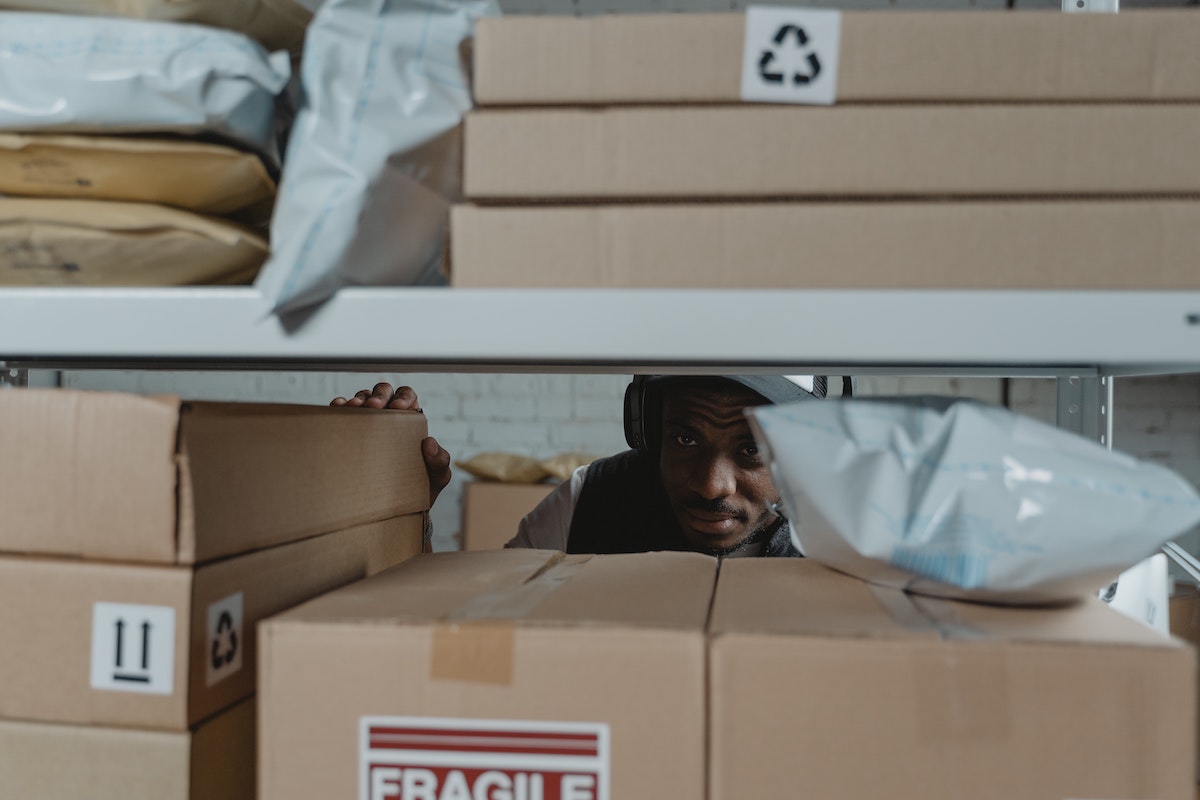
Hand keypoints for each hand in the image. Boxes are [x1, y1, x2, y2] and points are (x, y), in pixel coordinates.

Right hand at [332, 382, 451, 507]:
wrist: (397, 508)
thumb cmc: (421, 487)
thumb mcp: (438, 476)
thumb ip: (441, 460)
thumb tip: (430, 443)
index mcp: (411, 421)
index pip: (408, 396)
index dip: (403, 396)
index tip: (399, 407)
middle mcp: (388, 418)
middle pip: (383, 393)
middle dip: (378, 395)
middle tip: (374, 406)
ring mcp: (368, 424)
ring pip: (362, 400)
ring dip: (358, 400)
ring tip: (354, 407)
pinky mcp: (350, 434)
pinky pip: (343, 415)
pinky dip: (340, 407)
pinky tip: (338, 407)